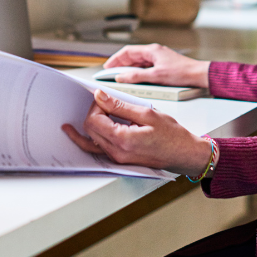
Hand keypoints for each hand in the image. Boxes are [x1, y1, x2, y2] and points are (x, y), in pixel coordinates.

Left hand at [61, 90, 211, 173]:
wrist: (185, 154)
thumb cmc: (173, 136)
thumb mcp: (146, 114)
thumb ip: (120, 105)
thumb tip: (100, 96)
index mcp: (123, 140)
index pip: (94, 120)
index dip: (96, 105)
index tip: (104, 97)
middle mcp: (117, 153)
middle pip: (90, 130)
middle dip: (93, 113)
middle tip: (103, 103)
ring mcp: (118, 159)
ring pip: (91, 142)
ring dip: (86, 127)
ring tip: (70, 124)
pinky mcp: (121, 160)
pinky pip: (98, 151)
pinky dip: (89, 141)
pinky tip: (81, 135)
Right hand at [103, 43, 209, 87]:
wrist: (199, 75)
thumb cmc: (182, 73)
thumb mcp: (156, 76)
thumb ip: (137, 76)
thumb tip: (122, 77)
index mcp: (152, 50)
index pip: (128, 52)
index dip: (115, 59)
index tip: (107, 67)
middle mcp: (154, 52)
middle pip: (132, 56)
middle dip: (120, 64)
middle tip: (111, 73)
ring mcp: (159, 58)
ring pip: (139, 62)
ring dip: (129, 68)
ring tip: (121, 77)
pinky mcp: (163, 65)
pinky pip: (146, 66)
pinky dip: (138, 71)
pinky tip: (136, 79)